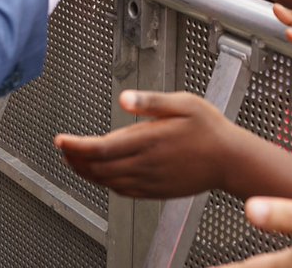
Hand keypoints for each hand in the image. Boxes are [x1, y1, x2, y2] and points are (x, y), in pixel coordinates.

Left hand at [54, 90, 235, 197]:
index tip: (61, 140)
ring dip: (87, 172)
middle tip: (63, 148)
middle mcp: (146, 164)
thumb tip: (124, 99)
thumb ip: (151, 101)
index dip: (76, 147)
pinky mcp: (155, 192)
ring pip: (107, 182)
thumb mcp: (184, 103)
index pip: (101, 149)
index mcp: (149, 141)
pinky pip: (123, 191)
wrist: (230, 160)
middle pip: (98, 168)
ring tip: (76, 160)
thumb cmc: (209, 129)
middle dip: (75, 159)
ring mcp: (149, 181)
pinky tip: (103, 175)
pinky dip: (106, 183)